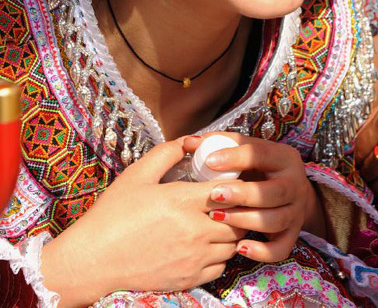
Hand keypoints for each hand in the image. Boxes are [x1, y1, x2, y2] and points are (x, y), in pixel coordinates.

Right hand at [41, 138, 244, 306]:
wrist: (94, 259)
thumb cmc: (113, 214)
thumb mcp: (137, 175)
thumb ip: (166, 153)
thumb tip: (190, 142)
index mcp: (183, 201)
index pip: (229, 189)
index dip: (235, 182)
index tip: (229, 179)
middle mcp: (195, 231)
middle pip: (238, 218)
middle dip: (237, 207)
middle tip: (227, 199)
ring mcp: (194, 258)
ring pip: (233, 243)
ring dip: (231, 230)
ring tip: (217, 220)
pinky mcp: (190, 279)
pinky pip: (221, 266)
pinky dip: (220, 254)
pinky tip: (206, 244)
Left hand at [184, 134, 324, 262]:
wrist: (290, 191)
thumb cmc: (259, 167)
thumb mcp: (246, 150)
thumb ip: (220, 143)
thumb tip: (189, 142)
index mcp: (284, 158)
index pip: (260, 155)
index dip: (234, 158)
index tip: (209, 162)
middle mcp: (294, 185)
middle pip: (273, 192)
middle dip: (242, 195)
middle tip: (215, 195)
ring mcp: (295, 212)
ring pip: (275, 221)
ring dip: (244, 221)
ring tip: (218, 217)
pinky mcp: (292, 235)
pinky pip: (281, 249)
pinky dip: (261, 252)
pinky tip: (239, 247)